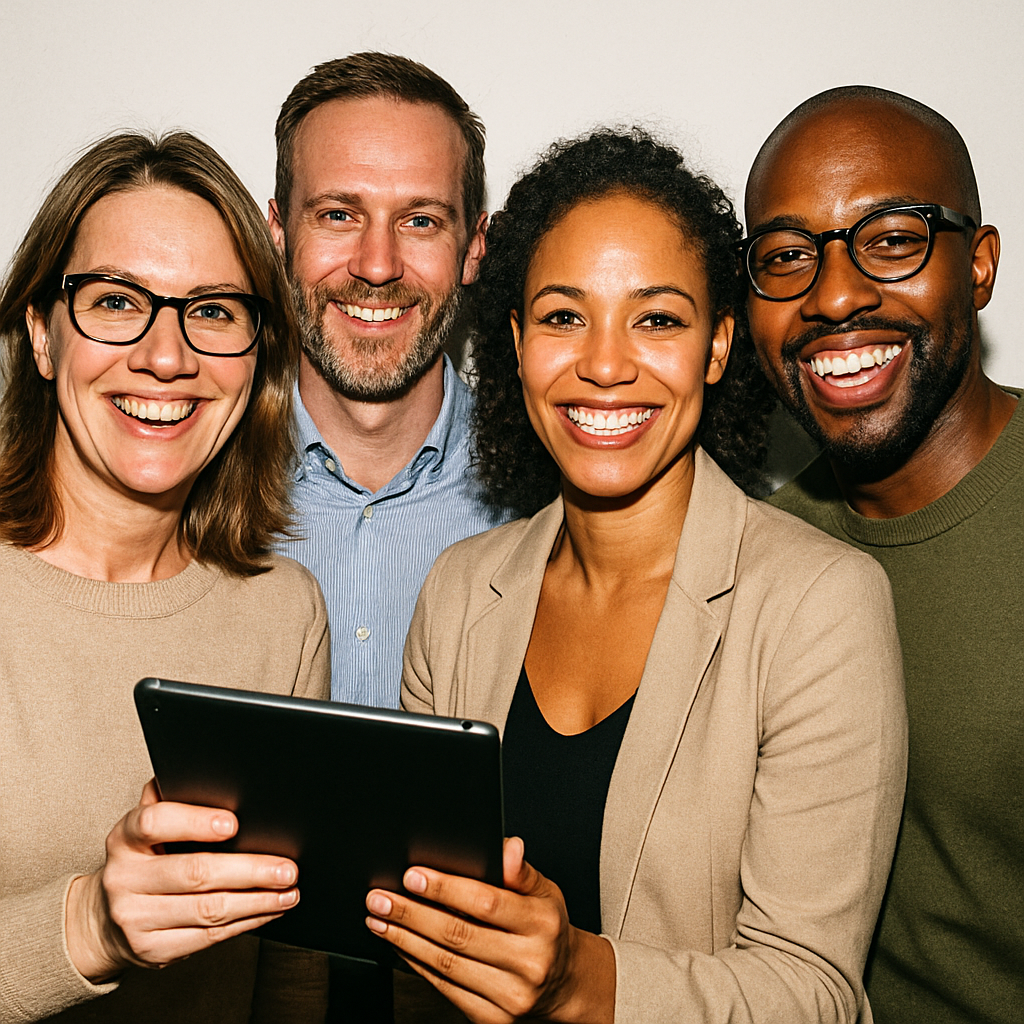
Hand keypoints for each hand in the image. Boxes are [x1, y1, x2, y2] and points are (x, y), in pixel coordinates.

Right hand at [66, 781, 300, 982]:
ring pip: (207, 910)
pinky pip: (208, 937)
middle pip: (194, 873)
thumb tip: (220, 778)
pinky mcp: (153, 950)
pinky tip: (269, 910)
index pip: (155, 823)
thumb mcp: (145, 827)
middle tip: (287, 867)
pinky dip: (247, 922)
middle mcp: (124, 878)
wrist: (102, 920)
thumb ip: (173, 799)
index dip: (195, 822)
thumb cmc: (141, 859)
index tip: (235, 823)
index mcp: (125, 838)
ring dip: (257, 901)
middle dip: (249, 870)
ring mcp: (136, 918)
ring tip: (289, 891)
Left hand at [365, 837, 614, 1022]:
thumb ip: (521, 870)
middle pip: (458, 935)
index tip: (412, 875)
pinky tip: (401, 945)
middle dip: (412, 914)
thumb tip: (508, 847)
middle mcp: (529, 963)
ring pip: (446, 964)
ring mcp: (511, 996)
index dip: (446, 889)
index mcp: (542, 925)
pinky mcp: (493, 1019)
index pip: (486, 903)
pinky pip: (446, 989)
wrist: (562, 984)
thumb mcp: (544, 892)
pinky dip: (417, 965)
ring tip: (379, 920)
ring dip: (405, 940)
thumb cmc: (546, 929)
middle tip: (379, 898)